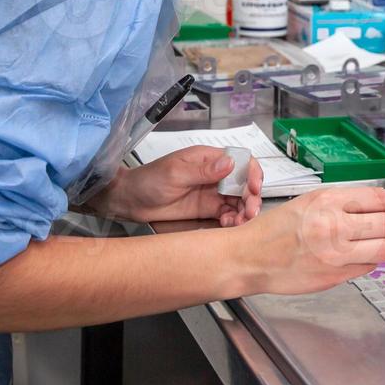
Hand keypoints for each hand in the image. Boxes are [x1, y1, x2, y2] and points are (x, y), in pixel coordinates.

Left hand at [90, 146, 262, 226]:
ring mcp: (212, 193)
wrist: (130, 201)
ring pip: (239, 201)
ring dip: (244, 211)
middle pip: (244, 183)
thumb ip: (203, 171)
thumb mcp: (175, 173)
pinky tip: (228, 225)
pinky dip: (233, 221)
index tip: (254, 188)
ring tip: (239, 223)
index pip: (241, 161)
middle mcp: (215, 174)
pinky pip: (228, 214)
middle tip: (249, 213)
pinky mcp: (208, 209)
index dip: (252, 173)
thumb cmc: (148, 180)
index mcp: (209, 159)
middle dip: (251, 197)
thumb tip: (229, 163)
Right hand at [234, 187, 384, 295]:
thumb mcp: (307, 202)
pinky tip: (364, 256)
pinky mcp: (335, 275)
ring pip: (384, 249)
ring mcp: (336, 253)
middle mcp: (334, 225)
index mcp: (327, 201)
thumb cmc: (274, 230)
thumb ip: (341, 203)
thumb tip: (375, 207)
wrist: (250, 258)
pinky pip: (368, 267)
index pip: (378, 199)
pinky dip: (372, 261)